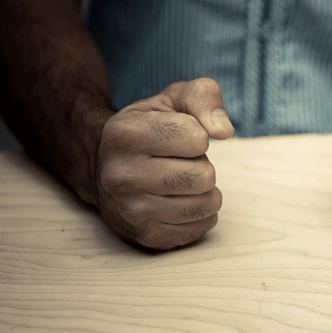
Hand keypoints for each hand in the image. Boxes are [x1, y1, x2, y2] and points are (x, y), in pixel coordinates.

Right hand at [96, 78, 233, 249]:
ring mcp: (131, 210)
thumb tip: (223, 130)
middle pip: (203, 176)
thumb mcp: (171, 100)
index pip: (196, 138)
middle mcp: (120, 175)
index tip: (183, 136)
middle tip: (181, 162)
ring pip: (205, 204)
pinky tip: (180, 200)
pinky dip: (201, 213)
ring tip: (181, 180)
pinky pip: (201, 227)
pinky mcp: (147, 235)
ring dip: (204, 190)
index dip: (199, 135)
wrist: (107, 169)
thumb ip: (202, 96)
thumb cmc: (149, 129)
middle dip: (203, 165)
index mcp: (123, 133)